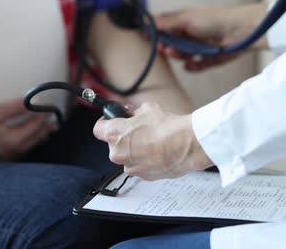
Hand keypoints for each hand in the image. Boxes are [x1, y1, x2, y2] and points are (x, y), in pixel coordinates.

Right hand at [0, 98, 52, 161]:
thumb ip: (14, 107)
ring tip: (46, 128)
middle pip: (35, 139)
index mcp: (13, 141)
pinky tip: (26, 137)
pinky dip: (27, 142)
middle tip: (52, 118)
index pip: (36, 126)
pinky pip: (19, 151)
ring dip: (38, 136)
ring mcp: (5, 157)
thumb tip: (32, 101)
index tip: (49, 106)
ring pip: (28, 147)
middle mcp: (12, 152)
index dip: (44, 115)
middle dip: (45, 128)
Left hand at [93, 102, 212, 180]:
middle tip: (139, 129)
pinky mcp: (143, 176)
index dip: (106, 123)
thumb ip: (134, 112)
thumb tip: (132, 113)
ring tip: (153, 141)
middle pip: (114, 144)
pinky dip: (146, 160)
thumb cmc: (168, 127)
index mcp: (114, 134)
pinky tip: (159, 151)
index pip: (98, 129)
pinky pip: (140, 166)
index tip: (112, 120)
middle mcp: (118, 153)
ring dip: (136, 150)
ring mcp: (130, 167)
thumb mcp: (148, 109)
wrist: (187, 144)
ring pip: (127, 156)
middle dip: (125, 137)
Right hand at [155, 3, 267, 70]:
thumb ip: (167, 22)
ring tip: (177, 53)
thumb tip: (148, 21)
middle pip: (171, 43)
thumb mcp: (187, 18)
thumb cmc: (215, 19)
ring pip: (181, 55)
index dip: (154, 33)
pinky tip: (191, 64)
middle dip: (166, 46)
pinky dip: (192, 66)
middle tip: (162, 48)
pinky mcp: (208, 59)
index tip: (145, 37)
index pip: (164, 27)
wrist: (240, 31)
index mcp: (184, 21)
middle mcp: (191, 34)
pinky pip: (195, 66)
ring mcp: (199, 47)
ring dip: (178, 55)